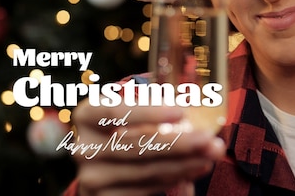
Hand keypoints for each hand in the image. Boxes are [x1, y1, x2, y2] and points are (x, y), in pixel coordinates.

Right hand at [71, 100, 225, 195]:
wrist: (106, 165)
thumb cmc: (128, 128)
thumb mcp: (133, 112)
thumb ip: (155, 108)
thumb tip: (197, 108)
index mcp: (87, 115)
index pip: (116, 112)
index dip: (149, 112)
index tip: (181, 111)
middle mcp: (83, 147)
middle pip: (136, 145)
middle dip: (179, 143)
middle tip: (209, 139)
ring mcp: (91, 177)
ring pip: (146, 170)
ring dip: (184, 163)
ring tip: (211, 154)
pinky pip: (147, 188)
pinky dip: (175, 178)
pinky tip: (196, 168)